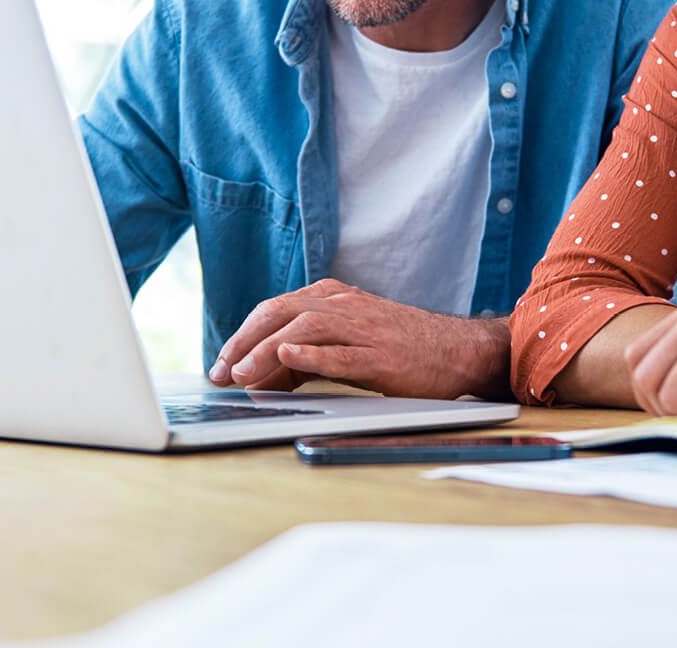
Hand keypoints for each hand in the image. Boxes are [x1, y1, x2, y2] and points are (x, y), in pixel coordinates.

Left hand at [208, 279, 509, 399]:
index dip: (241, 336)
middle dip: (243, 342)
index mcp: (331, 299)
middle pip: (281, 313)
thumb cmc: (399, 349)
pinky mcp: (381, 355)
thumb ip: (304, 357)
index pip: (274, 310)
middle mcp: (343, 306)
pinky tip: (287, 358)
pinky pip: (340, 352)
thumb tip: (259, 377)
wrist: (456, 350)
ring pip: (303, 329)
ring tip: (243, 373)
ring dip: (266, 351)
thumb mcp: (346, 344)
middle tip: (221, 372)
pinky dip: (311, 354)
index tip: (220, 365)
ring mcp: (363, 328)